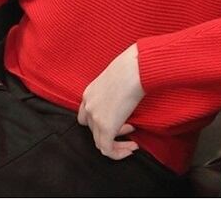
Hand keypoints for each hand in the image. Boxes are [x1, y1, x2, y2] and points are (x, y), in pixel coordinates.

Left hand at [77, 43, 144, 160]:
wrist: (135, 68)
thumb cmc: (131, 67)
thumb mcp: (115, 78)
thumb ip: (113, 91)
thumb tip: (124, 96)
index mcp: (89, 93)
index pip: (86, 116)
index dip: (100, 121)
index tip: (119, 119)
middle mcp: (88, 106)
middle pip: (93, 130)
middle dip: (112, 131)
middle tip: (129, 127)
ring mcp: (96, 117)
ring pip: (100, 142)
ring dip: (117, 144)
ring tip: (131, 142)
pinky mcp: (106, 127)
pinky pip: (107, 149)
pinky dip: (119, 153)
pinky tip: (132, 147)